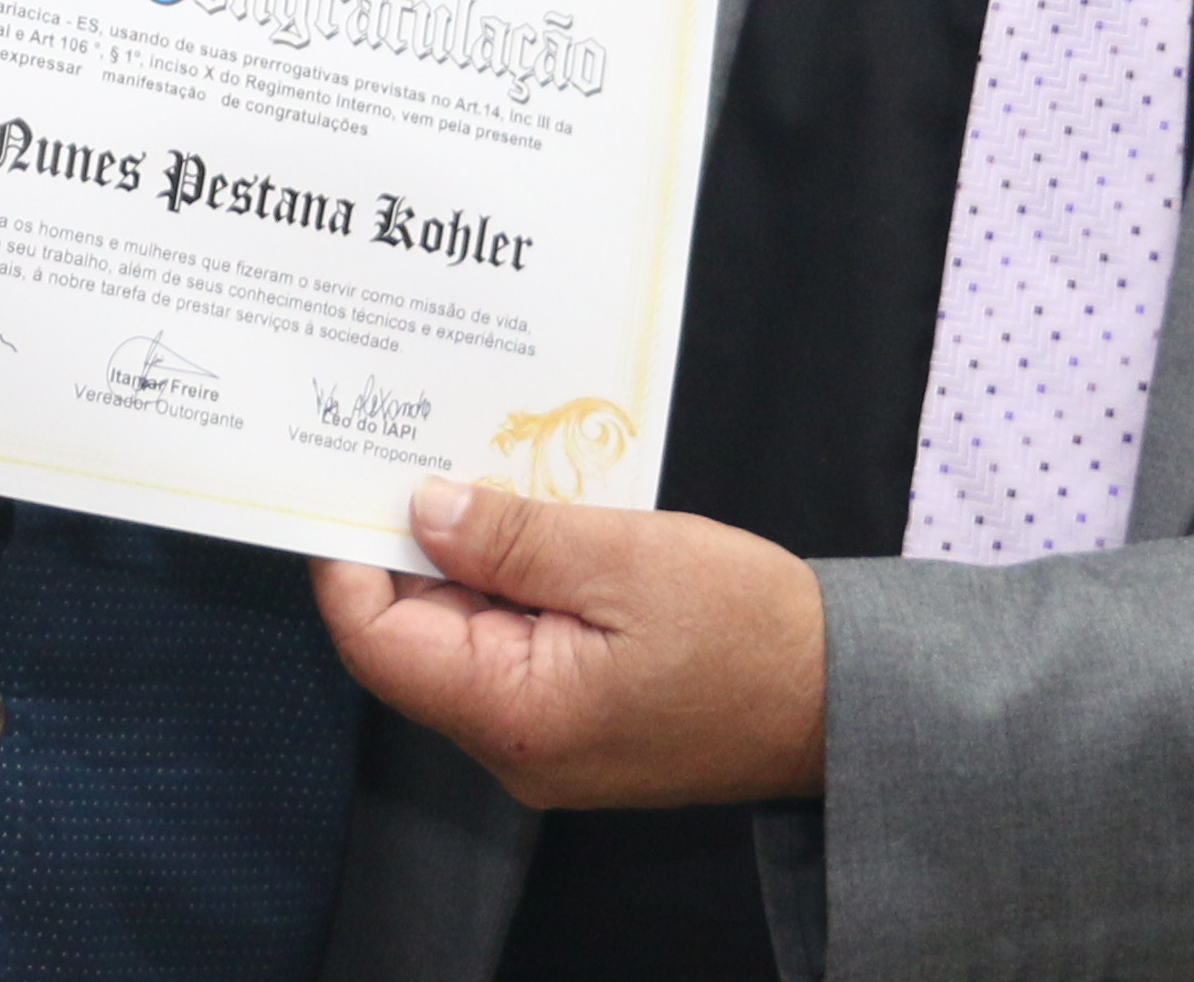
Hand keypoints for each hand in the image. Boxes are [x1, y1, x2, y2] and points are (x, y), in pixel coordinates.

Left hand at [311, 480, 825, 808]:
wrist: (842, 700)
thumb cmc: (750, 634)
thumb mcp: (627, 558)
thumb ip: (513, 537)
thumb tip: (421, 508)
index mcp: (515, 718)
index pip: (378, 642)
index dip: (352, 557)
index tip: (352, 476)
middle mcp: (514, 746)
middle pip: (414, 639)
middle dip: (414, 544)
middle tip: (423, 448)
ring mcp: (543, 739)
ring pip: (462, 637)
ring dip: (469, 557)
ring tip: (487, 472)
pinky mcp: (573, 719)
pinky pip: (511, 644)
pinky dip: (511, 583)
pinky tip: (533, 522)